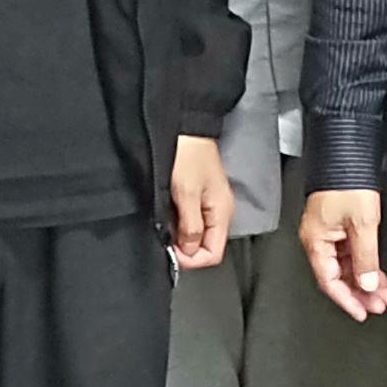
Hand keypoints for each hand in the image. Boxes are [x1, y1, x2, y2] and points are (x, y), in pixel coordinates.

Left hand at [167, 136, 232, 269]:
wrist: (186, 127)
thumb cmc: (188, 155)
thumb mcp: (186, 194)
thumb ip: (190, 226)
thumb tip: (190, 251)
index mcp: (222, 213)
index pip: (213, 253)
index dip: (192, 259)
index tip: (171, 251)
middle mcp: (219, 212)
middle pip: (206, 246)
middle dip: (184, 248)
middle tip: (164, 237)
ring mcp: (209, 204)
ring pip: (197, 234)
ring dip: (180, 234)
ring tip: (164, 224)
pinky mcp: (199, 196)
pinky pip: (191, 220)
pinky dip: (179, 222)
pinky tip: (168, 213)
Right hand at [299, 188, 386, 320]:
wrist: (348, 156)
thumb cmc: (348, 183)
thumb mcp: (363, 225)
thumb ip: (366, 258)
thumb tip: (368, 283)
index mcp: (316, 241)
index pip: (329, 281)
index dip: (347, 300)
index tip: (361, 312)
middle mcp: (319, 240)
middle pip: (338, 277)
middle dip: (360, 292)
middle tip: (379, 305)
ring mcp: (329, 234)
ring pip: (346, 267)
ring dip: (366, 281)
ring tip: (384, 294)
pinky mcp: (339, 227)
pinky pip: (350, 254)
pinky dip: (365, 265)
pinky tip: (379, 275)